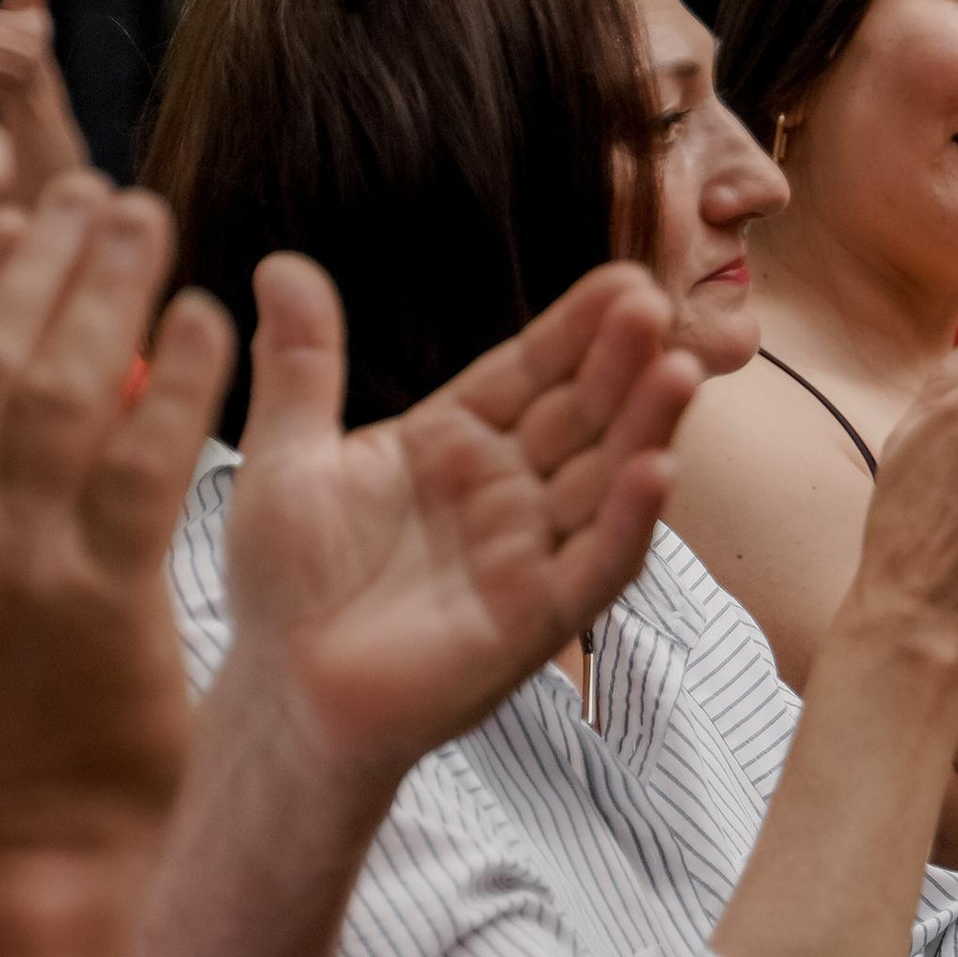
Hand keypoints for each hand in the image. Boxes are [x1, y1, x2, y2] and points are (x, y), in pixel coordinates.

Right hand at [0, 174, 235, 862]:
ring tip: (153, 222)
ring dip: (113, 293)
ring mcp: (23, 565)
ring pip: (65, 394)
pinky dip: (178, 384)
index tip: (17, 223)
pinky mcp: (104, 600)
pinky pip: (145, 465)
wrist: (20, 859)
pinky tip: (211, 321)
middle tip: (98, 192)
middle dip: (49, 264)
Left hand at [212, 254, 695, 798]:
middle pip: (579, 414)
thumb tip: (281, 263)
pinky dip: (626, 522)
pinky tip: (655, 473)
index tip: (621, 280)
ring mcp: (527, 552)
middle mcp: (504, 489)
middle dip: (620, 363)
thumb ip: (300, 367)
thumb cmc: (285, 583)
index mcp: (452, 440)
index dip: (575, 328)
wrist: (281, 693)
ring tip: (676, 374)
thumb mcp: (285, 459)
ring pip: (602, 480)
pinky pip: (594, 565)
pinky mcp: (535, 618)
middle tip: (654, 307)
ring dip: (644, 429)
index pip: (528, 369)